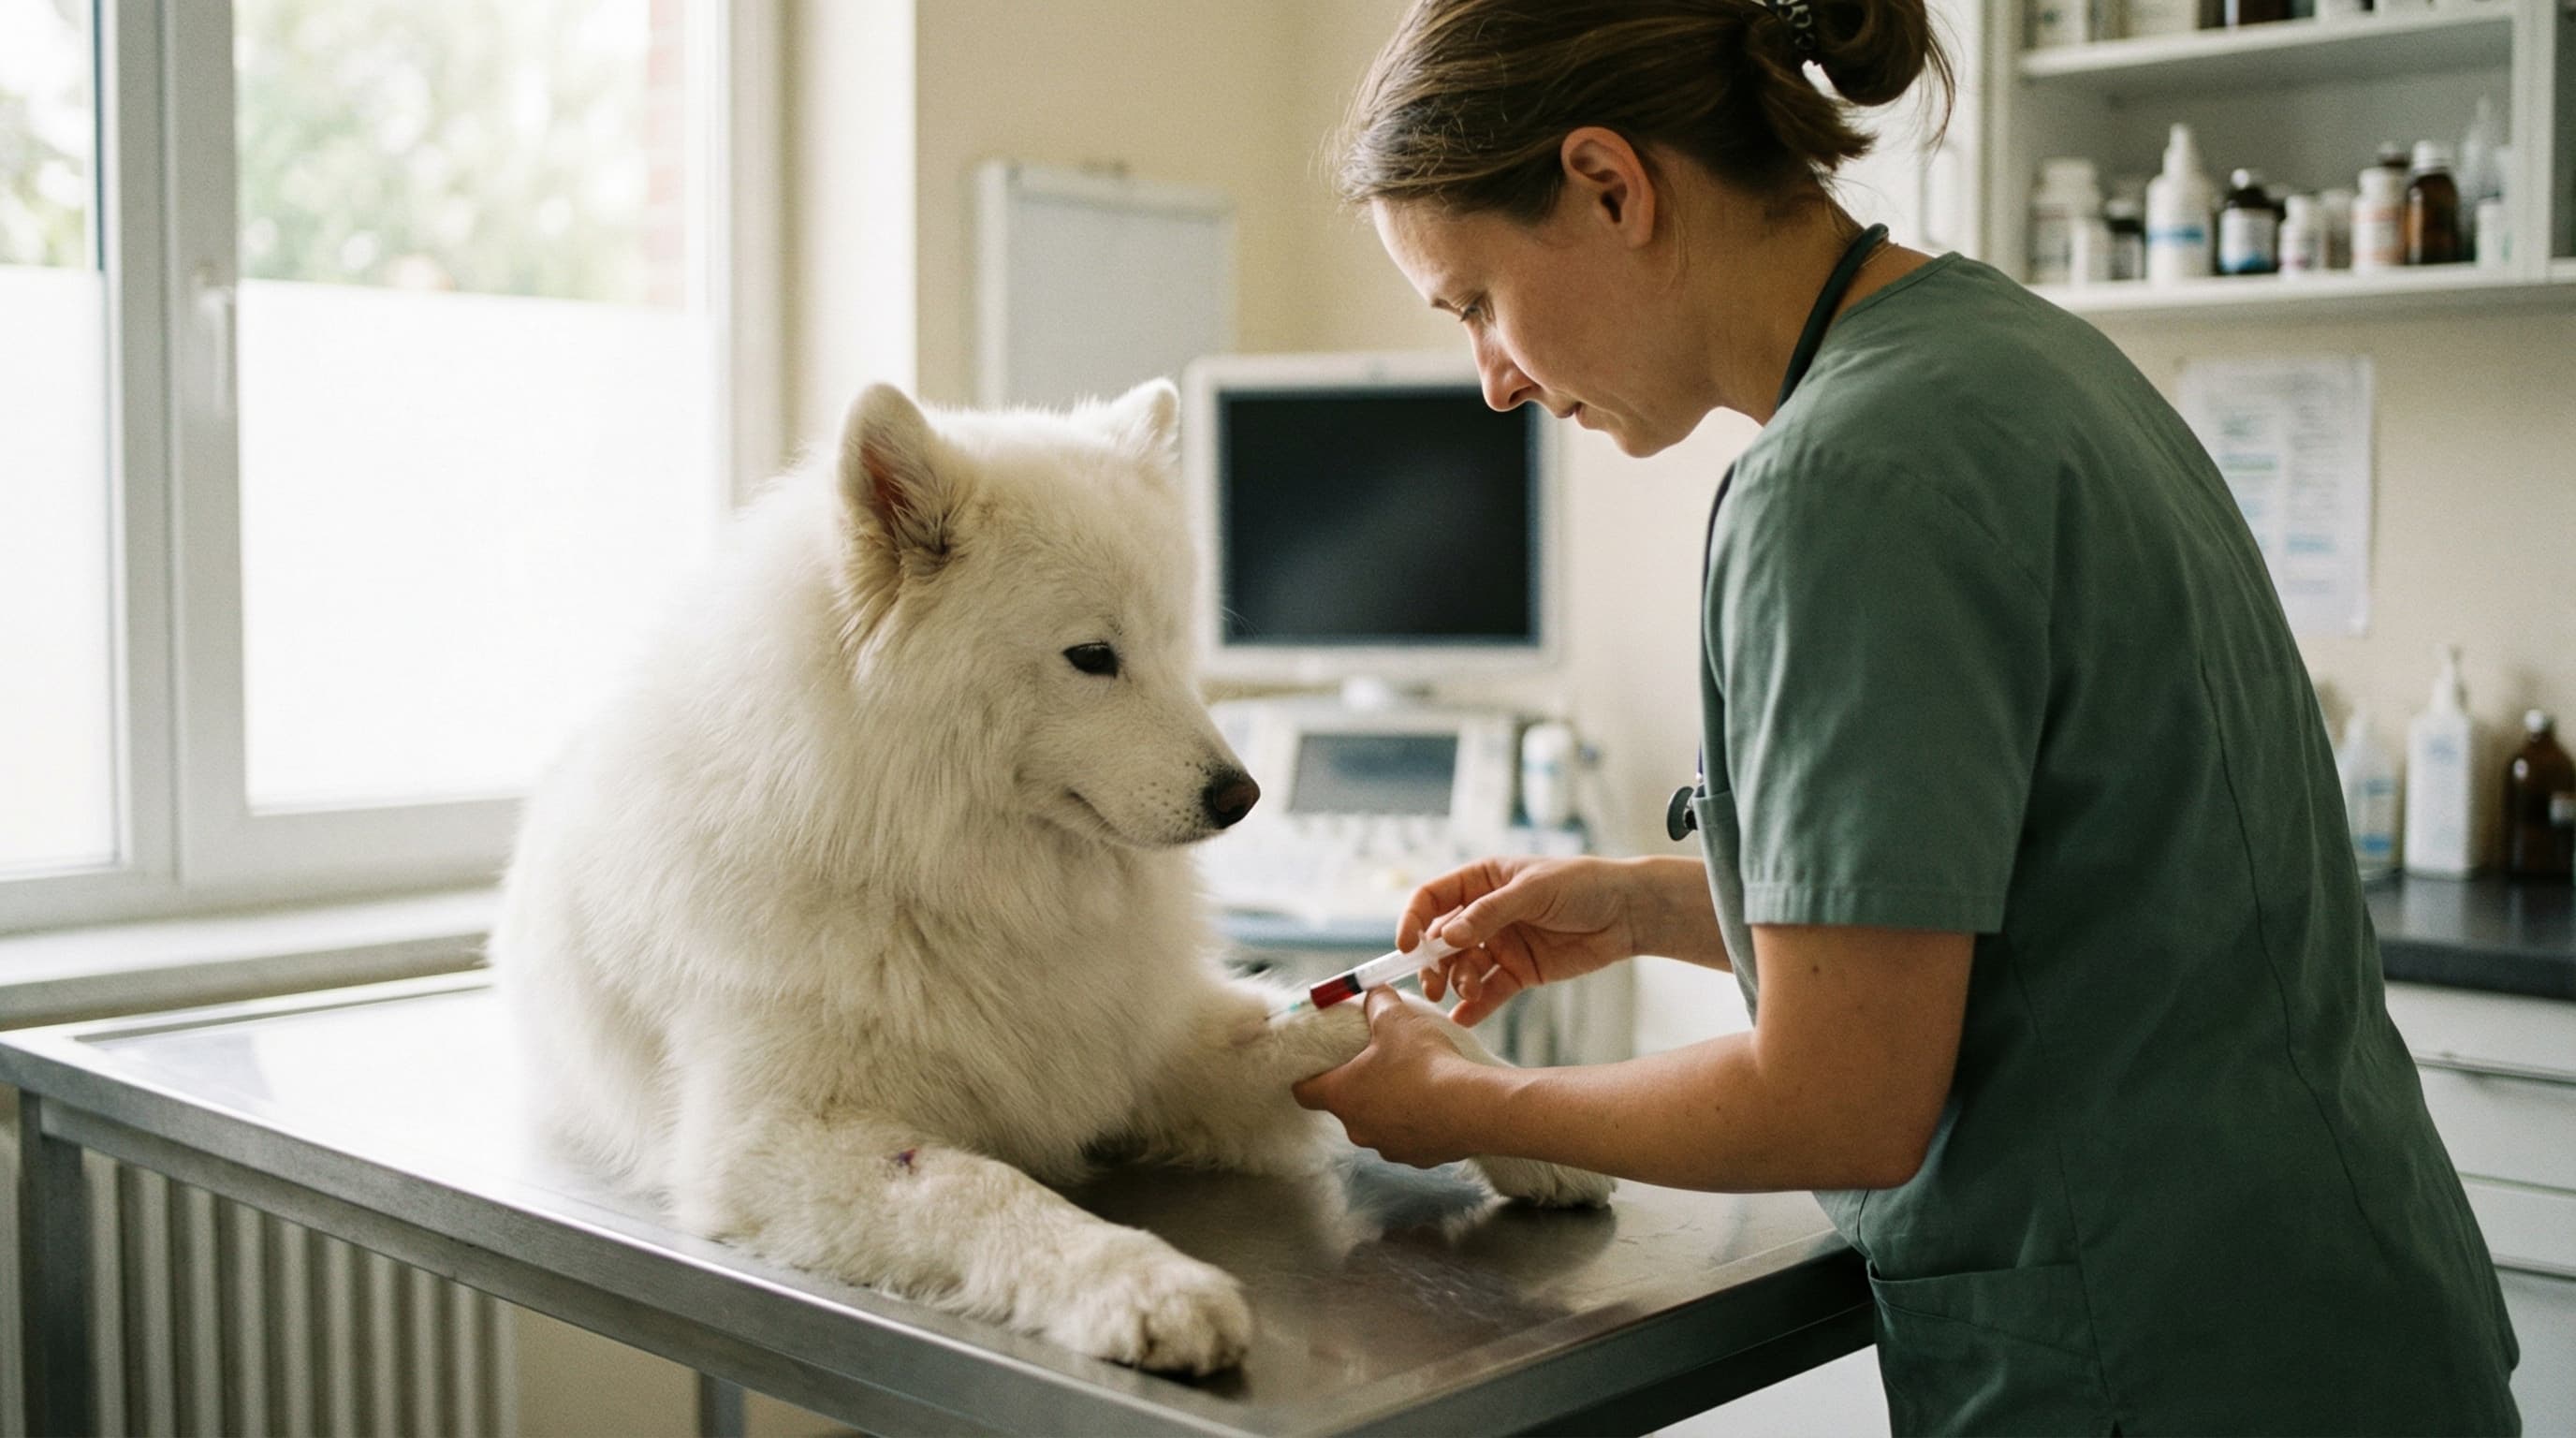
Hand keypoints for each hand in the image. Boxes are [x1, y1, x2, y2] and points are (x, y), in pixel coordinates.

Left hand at [1290, 989, 1491, 1167]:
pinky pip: (1410, 1137)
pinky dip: (1417, 1122)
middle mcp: (1358, 1129)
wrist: (1472, 1108)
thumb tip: (1374, 992)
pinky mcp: (1418, 1158)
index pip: (1304, 1092)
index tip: (1319, 1065)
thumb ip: (1378, 1003)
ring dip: (1389, 1106)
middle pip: (1346, 1107)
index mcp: (1341, 1096)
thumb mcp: (1396, 1020)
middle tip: (1379, 1063)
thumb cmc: (1425, 1063)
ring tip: (1414, 1081)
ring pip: (1378, 1124)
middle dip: (1359, 1086)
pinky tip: (1437, 1102)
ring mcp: (1388, 1147)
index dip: (1308, 1076)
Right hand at [1398, 855, 1646, 1026]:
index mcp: (1481, 881)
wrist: (1627, 913)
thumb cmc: (1582, 885)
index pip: (1432, 899)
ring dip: (1456, 983)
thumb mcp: (1533, 891)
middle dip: (1433, 963)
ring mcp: (1500, 944)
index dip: (1412, 921)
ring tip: (1465, 993)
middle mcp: (1484, 914)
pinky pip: (1489, 991)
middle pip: (1440, 941)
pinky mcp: (1519, 972)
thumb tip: (1446, 936)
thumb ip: (1488, 913)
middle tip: (1434, 986)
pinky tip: (1463, 1018)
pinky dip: (1474, 1006)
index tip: (1404, 947)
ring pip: (1462, 968)